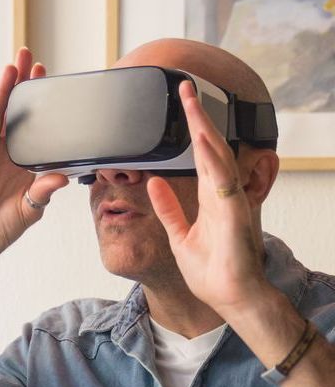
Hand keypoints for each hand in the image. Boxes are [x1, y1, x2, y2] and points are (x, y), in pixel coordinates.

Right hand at [0, 46, 68, 261]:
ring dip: (4, 89)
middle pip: (12, 110)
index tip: (48, 78)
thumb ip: (44, 190)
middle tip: (28, 56)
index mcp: (21, 161)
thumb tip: (62, 177)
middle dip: (20, 84)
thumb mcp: (32, 208)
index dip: (39, 101)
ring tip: (12, 66)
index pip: (32, 123)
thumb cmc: (1, 228)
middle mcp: (3, 152)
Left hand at [146, 80, 270, 317]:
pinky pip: (223, 183)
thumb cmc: (213, 271)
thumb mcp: (179, 236)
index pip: (199, 155)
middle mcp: (222, 194)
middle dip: (198, 117)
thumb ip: (168, 209)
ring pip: (218, 158)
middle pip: (210, 147)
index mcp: (210, 198)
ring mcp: (230, 203)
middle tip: (185, 88)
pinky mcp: (233, 215)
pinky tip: (203, 142)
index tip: (181, 104)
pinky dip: (213, 162)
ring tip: (192, 104)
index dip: (191, 129)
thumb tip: (153, 183)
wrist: (231, 298)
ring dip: (205, 130)